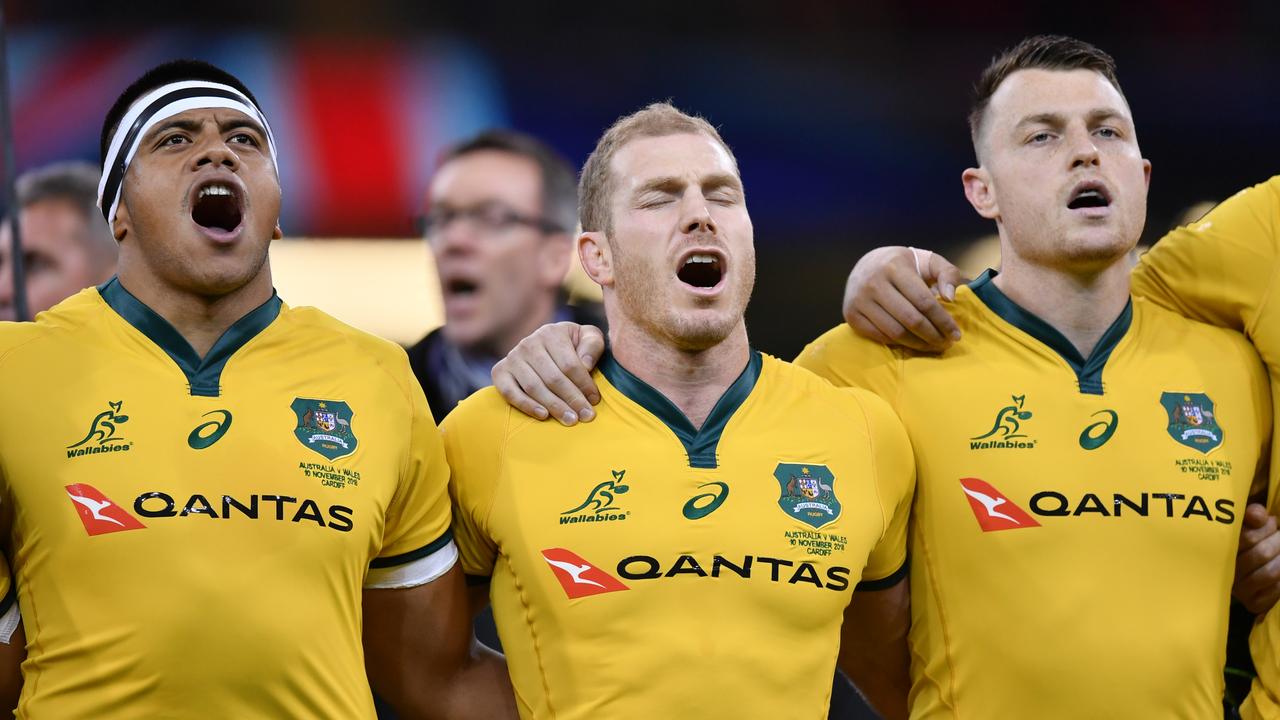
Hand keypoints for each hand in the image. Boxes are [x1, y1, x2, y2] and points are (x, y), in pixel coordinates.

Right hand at [491, 322, 605, 424]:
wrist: (546, 347)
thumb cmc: (573, 345)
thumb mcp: (588, 337)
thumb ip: (592, 346)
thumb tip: (585, 364)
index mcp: (551, 333)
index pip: (569, 364)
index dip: (584, 384)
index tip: (595, 400)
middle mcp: (528, 343)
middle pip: (552, 378)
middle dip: (572, 399)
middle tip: (586, 417)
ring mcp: (512, 357)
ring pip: (534, 387)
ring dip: (554, 406)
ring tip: (570, 420)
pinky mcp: (500, 371)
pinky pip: (510, 392)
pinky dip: (526, 405)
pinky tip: (543, 415)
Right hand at [842, 246, 968, 351]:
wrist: (866, 264)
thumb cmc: (904, 266)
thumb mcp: (928, 261)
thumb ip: (947, 274)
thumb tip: (949, 298)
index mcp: (894, 267)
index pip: (924, 301)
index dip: (943, 321)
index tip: (956, 334)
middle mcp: (873, 283)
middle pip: (910, 320)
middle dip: (933, 336)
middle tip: (947, 344)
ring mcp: (859, 300)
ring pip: (895, 332)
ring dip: (918, 344)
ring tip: (933, 346)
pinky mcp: (850, 314)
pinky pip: (879, 336)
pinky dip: (898, 343)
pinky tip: (912, 342)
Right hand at [1235, 503, 1279, 613]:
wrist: (1258, 567)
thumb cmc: (1255, 541)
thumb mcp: (1252, 524)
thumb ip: (1254, 514)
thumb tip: (1258, 516)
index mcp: (1221, 548)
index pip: (1247, 537)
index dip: (1267, 527)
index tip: (1273, 523)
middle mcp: (1227, 570)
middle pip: (1262, 554)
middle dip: (1279, 542)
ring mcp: (1239, 589)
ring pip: (1270, 573)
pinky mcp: (1253, 604)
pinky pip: (1275, 590)